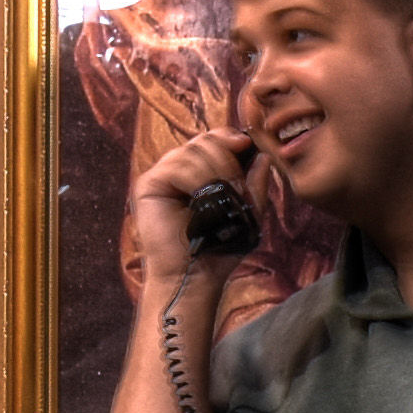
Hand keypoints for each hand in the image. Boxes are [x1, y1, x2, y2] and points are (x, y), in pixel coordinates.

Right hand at [125, 135, 260, 295]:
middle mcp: (178, 170)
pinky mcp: (148, 185)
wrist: (196, 275)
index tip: (246, 144)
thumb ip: (256, 184)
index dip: (228, 137)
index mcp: (199, 172)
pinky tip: (202, 198)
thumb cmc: (220, 248)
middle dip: (226, 160)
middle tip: (236, 187)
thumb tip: (264, 155)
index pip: (211, 140)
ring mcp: (162, 176)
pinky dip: (195, 179)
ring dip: (214, 172)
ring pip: (192, 151)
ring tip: (223, 198)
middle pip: (203, 141)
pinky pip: (176, 166)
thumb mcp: (247, 211)